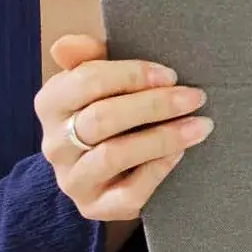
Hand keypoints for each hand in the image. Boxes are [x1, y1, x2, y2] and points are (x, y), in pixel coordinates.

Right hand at [36, 35, 209, 223]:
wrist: (104, 170)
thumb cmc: (111, 109)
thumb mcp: (101, 78)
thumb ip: (90, 56)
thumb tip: (67, 44)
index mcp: (52, 103)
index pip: (86, 81)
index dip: (132, 75)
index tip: (171, 74)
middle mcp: (54, 143)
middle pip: (101, 118)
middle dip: (154, 105)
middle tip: (195, 97)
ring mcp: (73, 179)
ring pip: (114, 155)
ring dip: (163, 137)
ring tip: (200, 125)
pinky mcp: (94, 208)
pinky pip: (129, 192)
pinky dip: (158, 169)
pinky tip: (180, 153)